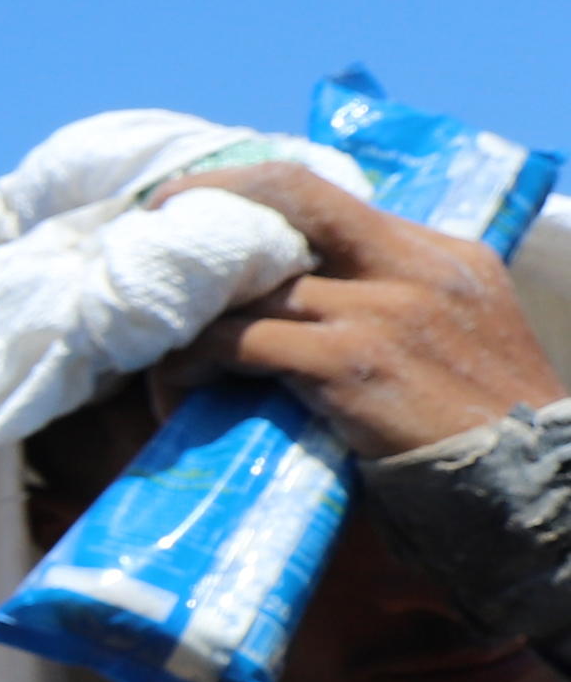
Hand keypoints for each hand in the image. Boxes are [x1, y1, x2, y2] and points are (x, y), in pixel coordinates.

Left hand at [151, 164, 564, 462]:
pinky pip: (242, 344)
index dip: (249, 190)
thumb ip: (394, 299)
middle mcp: (417, 267)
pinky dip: (194, 366)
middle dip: (211, 201)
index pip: (326, 194)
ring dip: (190, 322)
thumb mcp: (458, 335)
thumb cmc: (480, 427)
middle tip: (150, 229)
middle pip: (291, 199)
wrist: (535, 491)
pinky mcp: (354, 364)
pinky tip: (178, 393)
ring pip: (253, 287)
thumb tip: (299, 292)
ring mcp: (385, 312)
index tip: (194, 203)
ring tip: (160, 357)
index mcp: (443, 254)